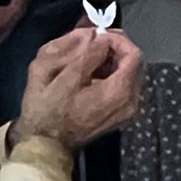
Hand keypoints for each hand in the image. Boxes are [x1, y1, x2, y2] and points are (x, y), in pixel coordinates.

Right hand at [12, 28, 143, 149]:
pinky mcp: (120, 115)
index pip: (134, 55)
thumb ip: (88, 55)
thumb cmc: (49, 110)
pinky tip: (92, 70)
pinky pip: (123, 86)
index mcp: (120, 92)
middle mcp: (131, 103)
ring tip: (90, 53)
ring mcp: (127, 111)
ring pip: (129, 73)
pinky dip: (111, 73)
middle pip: (134, 63)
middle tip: (94, 40)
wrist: (46, 145)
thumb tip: (103, 38)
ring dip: (113, 60)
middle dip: (116, 48)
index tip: (98, 34)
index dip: (118, 40)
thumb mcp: (63, 77)